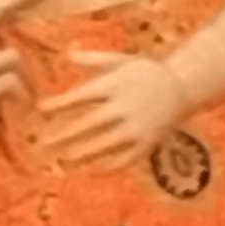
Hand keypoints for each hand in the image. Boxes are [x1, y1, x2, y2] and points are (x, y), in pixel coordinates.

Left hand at [35, 49, 186, 170]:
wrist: (184, 86)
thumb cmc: (146, 71)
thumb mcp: (121, 60)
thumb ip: (93, 59)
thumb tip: (67, 53)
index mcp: (114, 85)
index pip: (80, 96)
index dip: (59, 104)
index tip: (41, 111)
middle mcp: (124, 106)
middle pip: (88, 123)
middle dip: (64, 134)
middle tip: (42, 143)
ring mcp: (136, 127)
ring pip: (105, 144)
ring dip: (83, 153)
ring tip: (64, 159)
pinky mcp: (147, 143)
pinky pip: (126, 158)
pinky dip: (109, 166)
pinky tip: (91, 171)